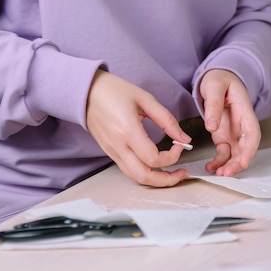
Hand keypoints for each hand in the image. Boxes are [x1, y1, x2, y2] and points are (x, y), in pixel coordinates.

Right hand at [86, 70, 190, 186]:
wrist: (86, 92)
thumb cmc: (113, 91)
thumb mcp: (145, 99)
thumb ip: (167, 120)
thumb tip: (184, 138)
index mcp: (127, 131)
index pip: (153, 159)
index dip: (172, 156)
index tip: (179, 145)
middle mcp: (118, 146)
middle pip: (144, 176)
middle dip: (167, 180)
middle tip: (181, 174)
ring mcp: (112, 151)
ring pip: (135, 177)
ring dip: (156, 180)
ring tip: (172, 173)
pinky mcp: (110, 152)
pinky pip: (129, 170)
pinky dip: (145, 173)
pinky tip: (156, 165)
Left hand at [199, 69, 260, 175]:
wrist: (217, 78)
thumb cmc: (219, 80)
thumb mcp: (214, 87)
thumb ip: (214, 106)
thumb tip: (212, 127)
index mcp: (245, 111)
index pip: (253, 133)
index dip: (250, 149)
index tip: (244, 162)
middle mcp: (242, 125)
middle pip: (246, 148)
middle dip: (238, 163)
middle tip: (226, 173)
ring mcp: (233, 132)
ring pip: (236, 154)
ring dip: (229, 166)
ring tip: (218, 174)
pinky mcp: (223, 137)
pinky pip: (224, 153)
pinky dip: (219, 162)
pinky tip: (210, 167)